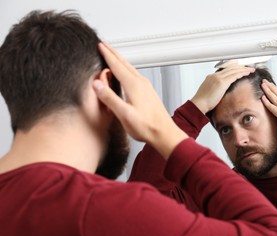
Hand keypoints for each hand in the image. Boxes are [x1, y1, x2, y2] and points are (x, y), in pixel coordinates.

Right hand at [93, 42, 186, 158]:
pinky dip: (127, 69)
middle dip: (113, 53)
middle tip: (104, 45)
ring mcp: (146, 87)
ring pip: (130, 68)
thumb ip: (110, 98)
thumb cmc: (146, 126)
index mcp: (134, 85)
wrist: (164, 133)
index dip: (107, 55)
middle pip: (124, 63)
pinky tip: (126, 73)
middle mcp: (141, 83)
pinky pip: (135, 74)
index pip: (117, 65)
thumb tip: (97, 84)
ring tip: (113, 56)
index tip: (100, 45)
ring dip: (120, 60)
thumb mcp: (124, 114)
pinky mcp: (148, 92)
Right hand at [191, 65, 254, 113]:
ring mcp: (218, 78)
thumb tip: (221, 92)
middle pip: (230, 68)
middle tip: (247, 67)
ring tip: (250, 69)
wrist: (199, 104)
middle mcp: (214, 75)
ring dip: (243, 69)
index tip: (239, 70)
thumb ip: (215, 89)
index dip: (234, 69)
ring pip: (234, 70)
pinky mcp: (222, 82)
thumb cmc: (203, 102)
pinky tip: (247, 73)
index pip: (225, 70)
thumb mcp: (209, 93)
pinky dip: (242, 73)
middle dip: (240, 67)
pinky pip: (235, 75)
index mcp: (211, 77)